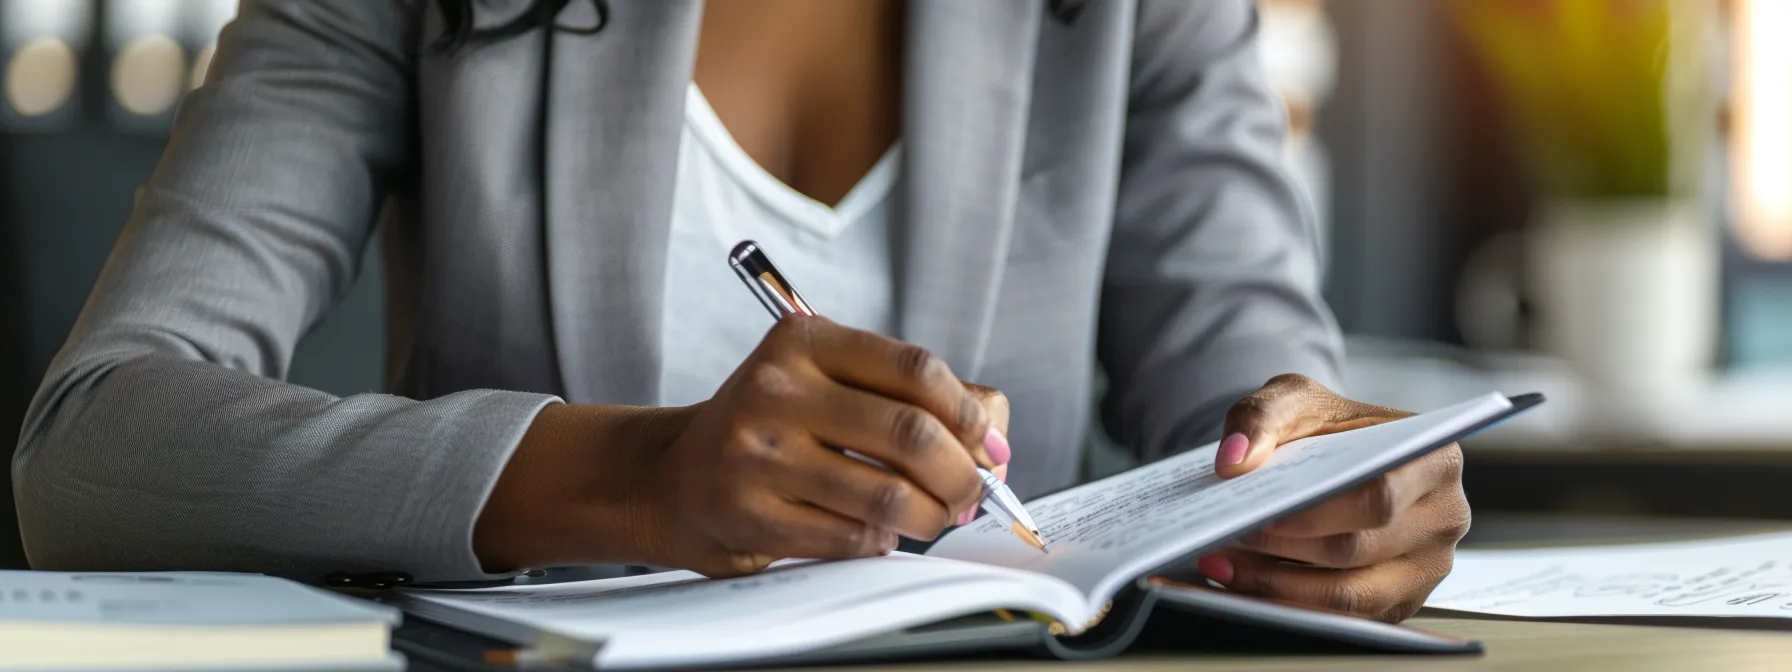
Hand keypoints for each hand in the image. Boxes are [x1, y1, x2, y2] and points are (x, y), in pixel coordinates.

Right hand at [629, 315, 1006, 576]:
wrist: (674, 477)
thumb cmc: (769, 428)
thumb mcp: (829, 385)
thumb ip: (914, 397)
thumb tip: (993, 433)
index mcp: (804, 342)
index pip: (915, 369)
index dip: (968, 412)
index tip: (987, 442)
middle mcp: (776, 390)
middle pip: (910, 433)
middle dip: (960, 473)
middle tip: (971, 492)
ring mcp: (759, 454)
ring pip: (888, 494)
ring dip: (930, 515)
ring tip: (930, 516)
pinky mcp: (751, 513)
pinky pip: (852, 537)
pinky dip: (880, 541)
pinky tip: (873, 530)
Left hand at [1193, 374, 1469, 622]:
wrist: (1339, 454)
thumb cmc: (1326, 426)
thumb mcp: (1294, 399)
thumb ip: (1262, 418)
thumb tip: (1233, 461)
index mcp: (1433, 459)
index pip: (1377, 495)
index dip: (1317, 513)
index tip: (1263, 515)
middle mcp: (1442, 517)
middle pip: (1358, 549)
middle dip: (1283, 550)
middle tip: (1225, 539)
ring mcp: (1426, 567)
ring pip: (1350, 596)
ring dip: (1276, 586)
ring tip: (1221, 564)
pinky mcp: (1400, 601)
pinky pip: (1343, 619)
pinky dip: (1287, 605)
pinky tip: (1242, 585)